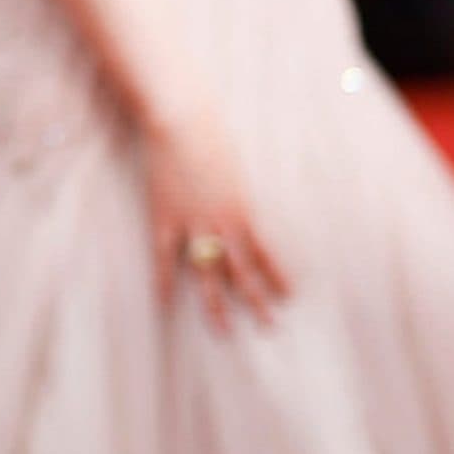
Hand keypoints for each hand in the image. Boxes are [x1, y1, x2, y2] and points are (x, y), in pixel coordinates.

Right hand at [144, 112, 290, 330]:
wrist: (180, 121)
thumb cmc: (210, 135)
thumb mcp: (234, 168)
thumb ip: (237, 194)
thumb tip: (240, 210)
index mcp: (243, 210)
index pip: (265, 253)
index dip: (276, 276)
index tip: (288, 296)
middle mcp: (222, 224)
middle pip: (243, 272)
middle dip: (257, 301)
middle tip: (269, 326)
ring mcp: (193, 225)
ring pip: (208, 274)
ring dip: (217, 305)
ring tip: (224, 331)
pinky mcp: (165, 219)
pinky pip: (165, 258)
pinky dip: (165, 281)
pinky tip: (166, 303)